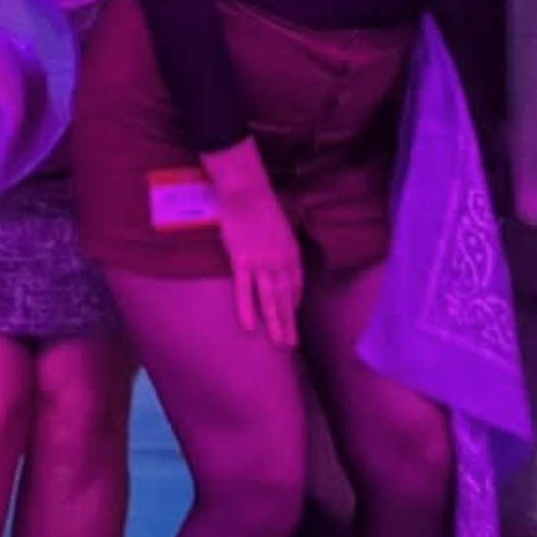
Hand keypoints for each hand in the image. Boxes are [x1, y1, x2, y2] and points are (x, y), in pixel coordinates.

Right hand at [209, 150, 302, 348]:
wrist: (246, 192)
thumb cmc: (261, 206)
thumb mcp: (280, 228)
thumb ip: (281, 248)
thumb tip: (278, 261)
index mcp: (291, 254)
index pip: (296, 286)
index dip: (294, 304)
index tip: (292, 319)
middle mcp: (280, 262)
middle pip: (286, 298)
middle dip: (289, 323)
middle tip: (291, 345)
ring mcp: (261, 263)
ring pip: (270, 299)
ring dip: (275, 323)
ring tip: (279, 344)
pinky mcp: (241, 261)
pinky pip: (244, 290)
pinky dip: (246, 309)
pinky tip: (249, 327)